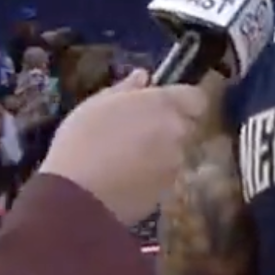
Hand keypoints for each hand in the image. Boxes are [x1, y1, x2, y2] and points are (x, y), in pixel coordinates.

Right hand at [39, 68, 208, 224]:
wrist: (78, 197)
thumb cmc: (82, 140)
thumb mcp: (96, 105)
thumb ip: (126, 89)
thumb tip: (143, 77)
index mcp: (162, 105)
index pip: (196, 98)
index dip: (183, 101)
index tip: (161, 104)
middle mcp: (177, 134)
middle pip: (186, 127)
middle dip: (169, 127)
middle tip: (137, 132)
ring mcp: (174, 166)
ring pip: (175, 153)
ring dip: (160, 153)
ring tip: (126, 159)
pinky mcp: (166, 193)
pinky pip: (164, 177)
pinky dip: (151, 176)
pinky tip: (125, 179)